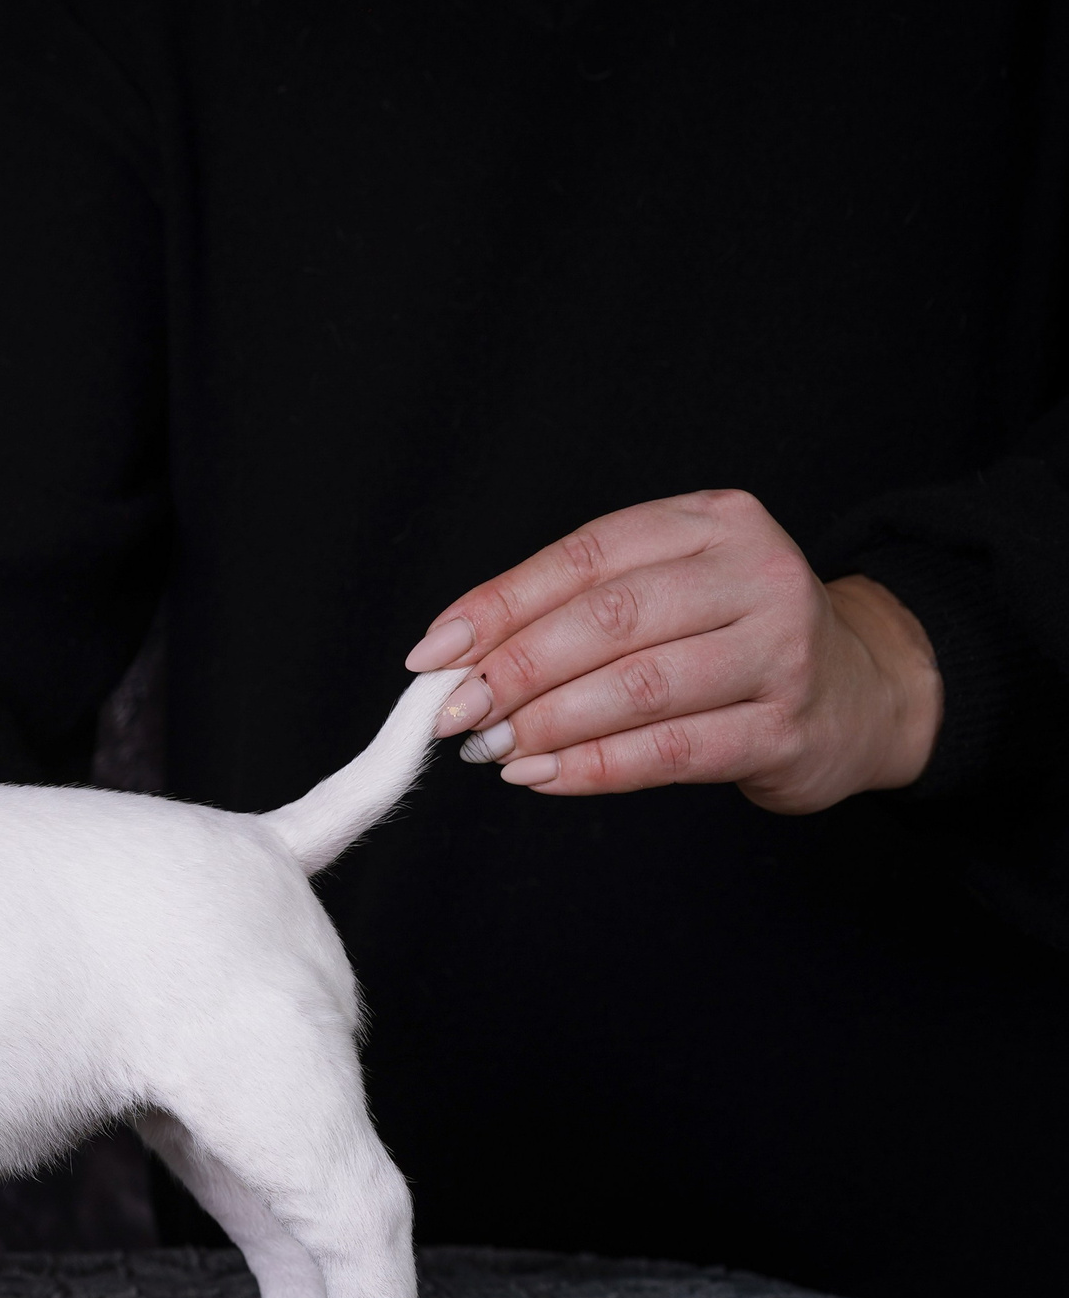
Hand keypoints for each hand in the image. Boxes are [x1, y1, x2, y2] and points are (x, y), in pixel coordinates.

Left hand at [403, 489, 942, 814]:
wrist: (862, 689)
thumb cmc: (732, 635)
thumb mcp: (668, 588)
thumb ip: (575, 607)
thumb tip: (458, 653)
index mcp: (711, 521)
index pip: (584, 558)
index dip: (499, 605)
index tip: (434, 651)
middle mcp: (755, 573)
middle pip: (608, 620)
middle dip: (514, 669)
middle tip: (454, 710)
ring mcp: (781, 650)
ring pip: (638, 687)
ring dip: (546, 723)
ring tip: (491, 747)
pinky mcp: (787, 726)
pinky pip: (670, 751)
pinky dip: (593, 767)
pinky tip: (542, 776)